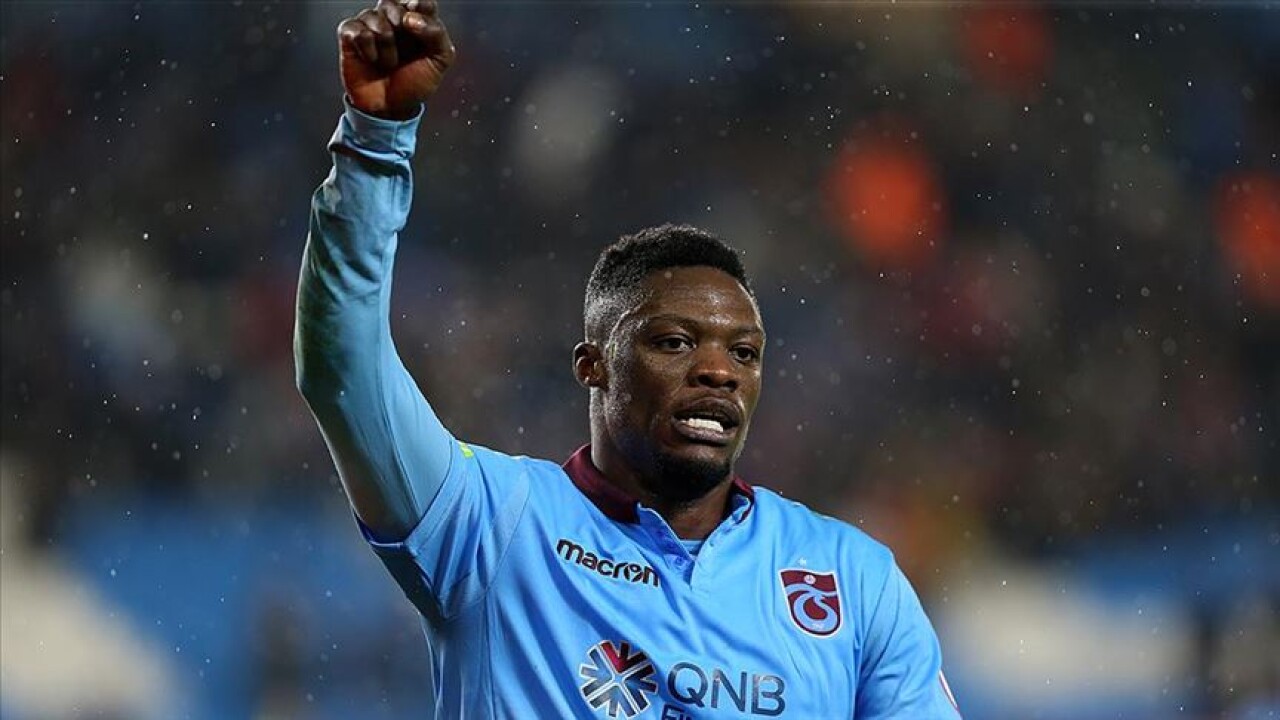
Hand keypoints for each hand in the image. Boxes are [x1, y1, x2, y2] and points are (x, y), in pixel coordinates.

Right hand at [337, 0, 455, 119]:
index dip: (418, 6)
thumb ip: (436, 34)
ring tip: (389, 62)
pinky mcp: (350, 36)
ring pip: (373, 16)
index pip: (420, 0)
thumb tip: (410, 17)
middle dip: (400, 26)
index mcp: (417, 21)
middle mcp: (393, 19)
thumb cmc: (415, 84)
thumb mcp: (440, 61)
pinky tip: (371, 60)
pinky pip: (355, 29)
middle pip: (392, 2)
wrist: (391, 108)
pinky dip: (367, 48)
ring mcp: (369, 25)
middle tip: (404, 48)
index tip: (417, 25)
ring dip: (385, 45)